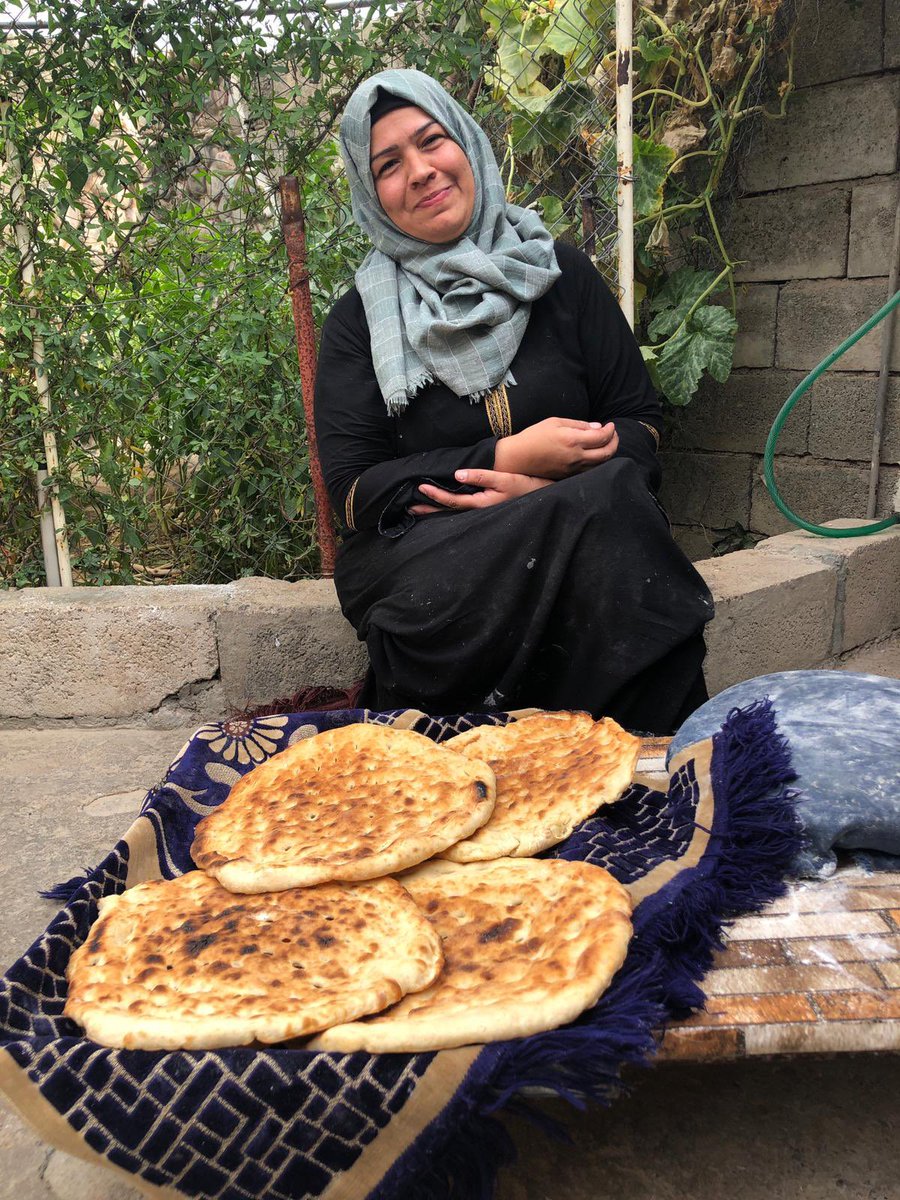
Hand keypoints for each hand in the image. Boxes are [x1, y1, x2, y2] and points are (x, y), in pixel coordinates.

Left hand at [408, 468, 552, 514]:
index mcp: (481, 503)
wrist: (542, 495)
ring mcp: (481, 510)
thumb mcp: (504, 479)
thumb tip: (457, 474)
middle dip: (429, 509)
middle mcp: (478, 510)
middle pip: (449, 511)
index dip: (436, 495)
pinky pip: (461, 508)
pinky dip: (448, 507)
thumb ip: (481, 476)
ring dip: (436, 510)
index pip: (453, 500)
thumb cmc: (524, 486)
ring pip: (454, 512)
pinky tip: (440, 506)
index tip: (421, 488)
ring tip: (418, 509)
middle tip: (409, 507)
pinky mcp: (484, 507)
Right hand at [493, 417, 617, 479]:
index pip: (602, 437)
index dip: (611, 430)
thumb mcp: (555, 422)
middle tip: (613, 434)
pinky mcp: (569, 475)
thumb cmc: (533, 436)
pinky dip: (598, 462)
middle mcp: (576, 456)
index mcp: (573, 440)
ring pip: (601, 464)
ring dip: (608, 453)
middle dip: (614, 442)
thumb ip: (578, 425)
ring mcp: (573, 468)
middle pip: (607, 453)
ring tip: (606, 443)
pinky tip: (595, 454)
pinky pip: (590, 470)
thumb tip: (597, 427)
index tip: (610, 425)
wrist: (517, 458)